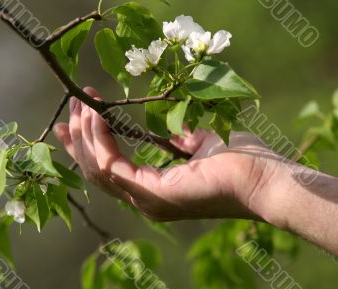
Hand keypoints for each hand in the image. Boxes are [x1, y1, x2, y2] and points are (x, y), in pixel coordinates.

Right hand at [54, 87, 280, 221]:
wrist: (265, 179)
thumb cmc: (241, 161)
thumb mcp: (202, 141)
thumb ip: (179, 138)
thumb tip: (167, 128)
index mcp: (155, 189)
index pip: (110, 169)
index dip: (92, 143)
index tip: (83, 114)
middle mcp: (145, 198)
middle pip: (96, 171)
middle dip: (80, 138)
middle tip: (71, 108)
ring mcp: (146, 199)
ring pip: (98, 169)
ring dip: (86, 135)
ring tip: (80, 106)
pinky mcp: (152, 193)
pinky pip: (112, 165)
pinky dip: (101, 139)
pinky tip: (98, 114)